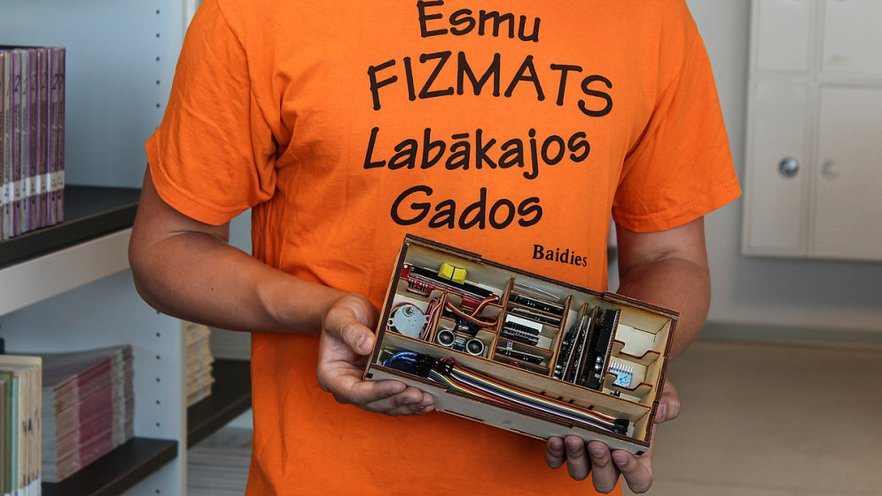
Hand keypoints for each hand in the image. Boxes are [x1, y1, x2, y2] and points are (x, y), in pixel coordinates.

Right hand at [316, 294, 434, 414]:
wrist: (351, 315)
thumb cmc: (341, 315)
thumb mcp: (341, 317)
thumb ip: (351, 331)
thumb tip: (367, 345)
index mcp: (331, 375)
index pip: (354, 392)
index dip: (377, 391)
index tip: (398, 384)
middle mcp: (346, 387)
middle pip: (372, 402)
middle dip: (397, 399)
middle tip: (419, 394)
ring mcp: (363, 389)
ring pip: (385, 405)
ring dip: (407, 405)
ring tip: (426, 399)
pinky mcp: (377, 386)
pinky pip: (393, 399)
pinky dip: (409, 403)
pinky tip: (425, 402)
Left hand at [544, 379, 679, 493]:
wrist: (614, 375)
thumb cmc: (639, 392)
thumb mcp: (660, 392)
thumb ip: (668, 402)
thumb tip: (661, 412)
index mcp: (637, 453)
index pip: (639, 480)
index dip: (632, 474)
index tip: (622, 454)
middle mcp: (610, 457)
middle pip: (605, 481)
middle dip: (600, 465)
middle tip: (597, 444)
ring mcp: (586, 453)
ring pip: (579, 472)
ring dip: (575, 458)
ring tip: (574, 437)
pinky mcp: (566, 445)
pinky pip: (557, 460)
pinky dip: (555, 453)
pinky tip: (556, 437)